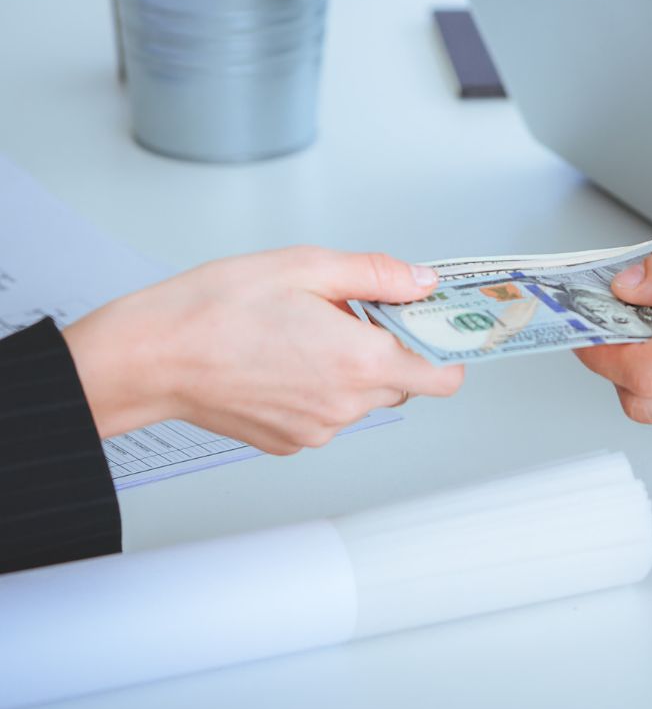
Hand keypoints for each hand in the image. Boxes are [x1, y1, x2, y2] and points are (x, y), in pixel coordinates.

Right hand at [64, 248, 463, 453]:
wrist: (150, 356)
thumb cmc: (215, 309)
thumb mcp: (308, 266)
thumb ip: (378, 275)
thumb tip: (422, 281)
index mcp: (360, 361)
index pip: (443, 375)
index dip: (445, 347)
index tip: (436, 324)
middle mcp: (344, 405)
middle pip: (402, 382)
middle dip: (389, 347)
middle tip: (352, 311)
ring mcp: (316, 430)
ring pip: (362, 397)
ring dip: (351, 366)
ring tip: (305, 330)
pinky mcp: (288, 441)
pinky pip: (326, 412)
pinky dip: (318, 386)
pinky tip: (283, 357)